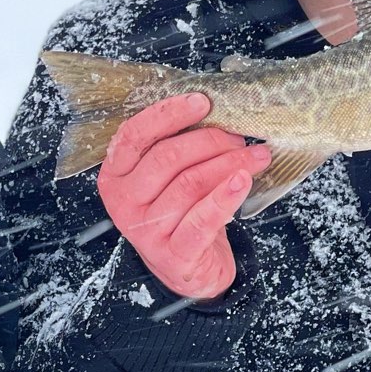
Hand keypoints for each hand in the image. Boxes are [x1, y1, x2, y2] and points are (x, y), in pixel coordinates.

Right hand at [98, 92, 270, 299]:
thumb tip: (211, 110)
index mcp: (115, 176)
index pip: (134, 135)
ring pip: (190, 184)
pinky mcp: (173, 255)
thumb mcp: (165, 179)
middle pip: (167, 157)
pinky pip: (202, 219)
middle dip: (210, 140)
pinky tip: (244, 181)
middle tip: (239, 138)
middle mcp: (124, 203)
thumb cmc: (179, 213)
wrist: (189, 269)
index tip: (203, 102)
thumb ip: (173, 147)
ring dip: (229, 164)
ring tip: (255, 156)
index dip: (168, 114)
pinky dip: (226, 196)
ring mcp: (146, 231)